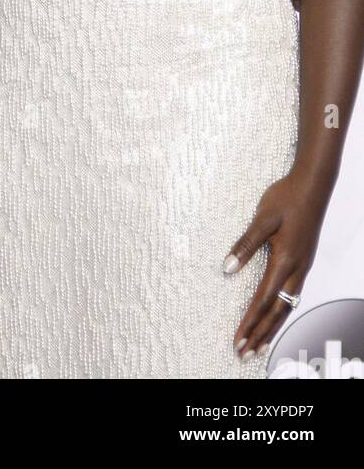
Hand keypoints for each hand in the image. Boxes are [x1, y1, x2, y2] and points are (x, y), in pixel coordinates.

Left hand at [224, 168, 328, 360]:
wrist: (312, 186)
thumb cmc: (286, 199)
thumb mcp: (262, 219)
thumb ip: (245, 245)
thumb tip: (227, 268)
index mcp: (285, 261)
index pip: (263, 300)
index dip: (250, 322)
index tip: (238, 339)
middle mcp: (296, 270)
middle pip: (277, 312)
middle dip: (259, 334)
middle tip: (244, 353)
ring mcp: (302, 268)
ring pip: (287, 307)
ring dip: (271, 327)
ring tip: (258, 345)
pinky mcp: (303, 263)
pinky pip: (292, 296)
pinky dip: (282, 313)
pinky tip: (275, 318)